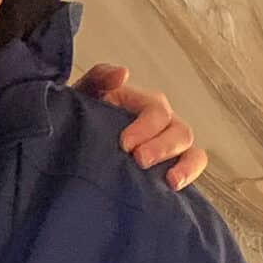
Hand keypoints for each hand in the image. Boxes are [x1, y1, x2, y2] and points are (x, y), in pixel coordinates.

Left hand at [76, 62, 206, 190]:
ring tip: (171, 181)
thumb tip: (121, 73)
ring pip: (192, 151)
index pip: (157, 111)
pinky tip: (174, 189)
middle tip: (140, 160)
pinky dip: (189, 176)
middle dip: (162, 147)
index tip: (125, 144)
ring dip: (185, 165)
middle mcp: (161, 125)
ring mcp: (168, 148)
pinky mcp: (169, 170)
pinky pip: (190, 170)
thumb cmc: (80, 122)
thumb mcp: (83, 96)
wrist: (70, 153)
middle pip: (179, 131)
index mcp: (142, 105)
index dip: (146, 127)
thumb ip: (98, 78)